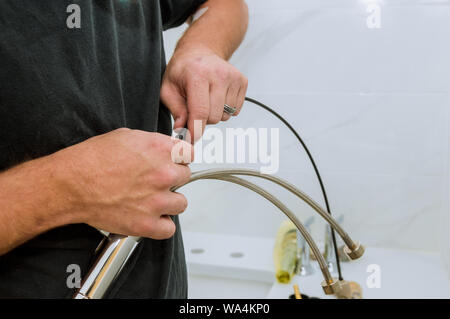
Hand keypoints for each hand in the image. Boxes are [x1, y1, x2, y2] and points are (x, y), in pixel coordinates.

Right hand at [54, 128, 192, 238]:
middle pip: (185, 176)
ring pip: (181, 203)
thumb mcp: (125, 136)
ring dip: (169, 202)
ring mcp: (157, 200)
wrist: (70, 184)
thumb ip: (152, 143)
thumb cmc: (91, 159)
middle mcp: (162, 173)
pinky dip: (161, 226)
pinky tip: (150, 218)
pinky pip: (169, 229)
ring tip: (152, 200)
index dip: (180, 158)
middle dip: (173, 178)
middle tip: (155, 181)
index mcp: (159, 149)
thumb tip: (164, 149)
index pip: (188, 153)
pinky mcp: (147, 224)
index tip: (175, 162)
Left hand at [161, 46, 247, 141]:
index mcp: (198, 75)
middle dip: (203, 120)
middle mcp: (219, 75)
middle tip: (195, 107)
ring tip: (206, 99)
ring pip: (225, 116)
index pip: (200, 112)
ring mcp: (233, 77)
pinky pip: (235, 110)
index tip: (191, 139)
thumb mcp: (168, 88)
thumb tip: (181, 129)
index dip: (196, 130)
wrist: (200, 51)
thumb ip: (175, 109)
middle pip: (214, 117)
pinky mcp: (242, 82)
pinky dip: (225, 109)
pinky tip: (217, 96)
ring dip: (215, 114)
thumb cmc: (183, 70)